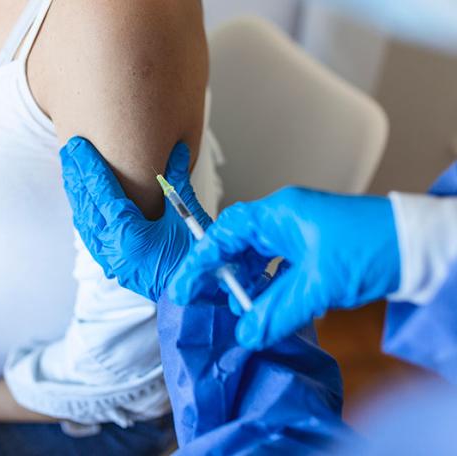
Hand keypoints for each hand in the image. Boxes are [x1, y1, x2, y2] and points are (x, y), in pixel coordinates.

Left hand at [60, 137, 211, 301]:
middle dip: (76, 176)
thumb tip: (178, 150)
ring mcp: (110, 258)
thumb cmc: (192, 260)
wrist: (194, 300)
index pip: (101, 192)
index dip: (89, 166)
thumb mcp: (186, 218)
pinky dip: (84, 216)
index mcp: (127, 234)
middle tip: (68, 151)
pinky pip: (91, 236)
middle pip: (86, 205)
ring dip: (77, 195)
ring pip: (84, 221)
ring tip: (70, 172)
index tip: (78, 146)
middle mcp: (112, 247)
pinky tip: (82, 205)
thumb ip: (177, 183)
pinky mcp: (114, 265)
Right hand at [169, 186, 400, 349]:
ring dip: (247, 282)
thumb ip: (277, 312)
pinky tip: (268, 302)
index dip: (199, 261)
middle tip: (207, 301)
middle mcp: (284, 219)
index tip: (183, 286)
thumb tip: (247, 334)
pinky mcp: (314, 246)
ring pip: (258, 255)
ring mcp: (300, 231)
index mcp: (279, 215)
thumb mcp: (318, 285)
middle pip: (238, 244)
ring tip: (240, 308)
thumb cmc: (372, 247)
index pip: (224, 235)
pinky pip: (279, 264)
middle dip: (221, 273)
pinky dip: (269, 283)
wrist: (420, 245)